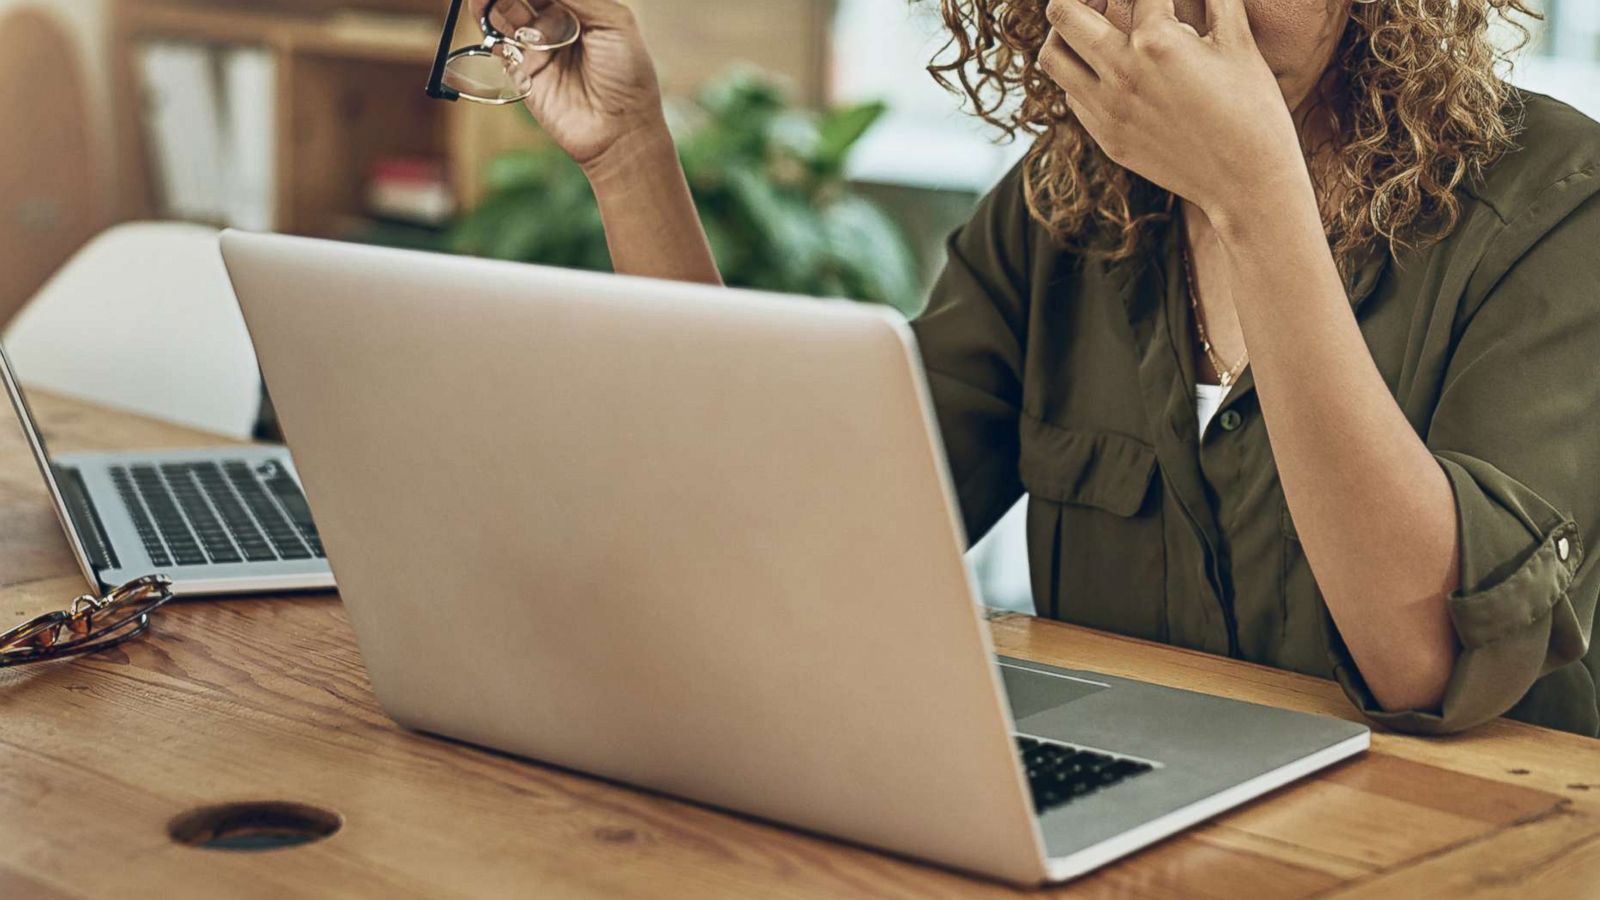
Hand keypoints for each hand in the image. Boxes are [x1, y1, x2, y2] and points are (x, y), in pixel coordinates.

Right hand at [475, 0, 666, 169]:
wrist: (619, 130)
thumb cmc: (627, 75)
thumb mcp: (612, 23)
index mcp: (581, 7)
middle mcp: (557, 22)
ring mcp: (537, 45)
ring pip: (506, 11)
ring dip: (493, 0)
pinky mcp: (520, 69)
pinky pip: (497, 41)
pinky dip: (487, 24)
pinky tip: (485, 12)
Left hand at [1038, 0, 1306, 220]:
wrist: (1247, 184)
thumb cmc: (1253, 108)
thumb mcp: (1238, 41)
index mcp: (1156, 40)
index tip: (1153, 1)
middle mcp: (1121, 72)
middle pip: (1062, 13)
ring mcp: (1107, 109)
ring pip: (1053, 57)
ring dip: (1066, 34)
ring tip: (1091, 27)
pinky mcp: (1105, 138)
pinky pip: (1072, 95)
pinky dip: (1081, 74)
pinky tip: (1109, 70)